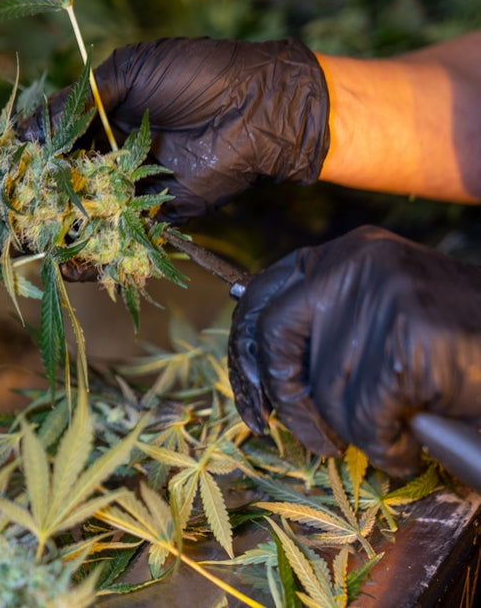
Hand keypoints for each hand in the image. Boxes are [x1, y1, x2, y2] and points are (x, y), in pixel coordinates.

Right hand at [17, 37, 330, 224]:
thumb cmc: (196, 75)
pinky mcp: (159, 213)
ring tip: (23, 243)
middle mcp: (115, 153)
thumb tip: (24, 129)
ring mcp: (134, 185)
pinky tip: (66, 263)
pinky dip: (97, 253)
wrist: (256, 105)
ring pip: (87, 212)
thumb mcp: (128, 73)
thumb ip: (76, 103)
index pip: (55, 140)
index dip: (27, 155)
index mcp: (105, 116)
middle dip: (34, 198)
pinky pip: (123, 236)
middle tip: (3, 213)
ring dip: (57, 228)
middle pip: (65, 181)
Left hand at [227, 225, 480, 475]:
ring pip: (326, 391)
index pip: (262, 298)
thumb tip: (261, 370)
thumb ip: (329, 323)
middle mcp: (354, 264)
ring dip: (357, 432)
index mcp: (345, 254)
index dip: (246, 354)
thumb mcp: (384, 312)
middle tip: (314, 442)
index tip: (250, 400)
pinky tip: (411, 448)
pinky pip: (366, 420)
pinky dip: (387, 449)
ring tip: (395, 435)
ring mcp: (380, 300)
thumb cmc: (461, 343)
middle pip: (275, 340)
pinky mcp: (406, 344)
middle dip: (286, 402)